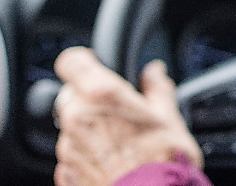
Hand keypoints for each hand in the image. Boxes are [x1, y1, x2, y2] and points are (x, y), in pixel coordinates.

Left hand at [52, 47, 202, 185]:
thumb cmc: (162, 163)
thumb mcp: (170, 118)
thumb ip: (157, 89)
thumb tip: (155, 73)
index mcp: (100, 95)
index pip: (71, 61)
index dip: (82, 62)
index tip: (94, 66)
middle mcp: (77, 118)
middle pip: (71, 96)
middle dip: (90, 101)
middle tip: (118, 114)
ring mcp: (68, 148)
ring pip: (71, 128)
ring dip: (90, 131)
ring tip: (120, 146)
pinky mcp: (65, 174)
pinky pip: (73, 157)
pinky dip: (88, 157)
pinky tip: (112, 165)